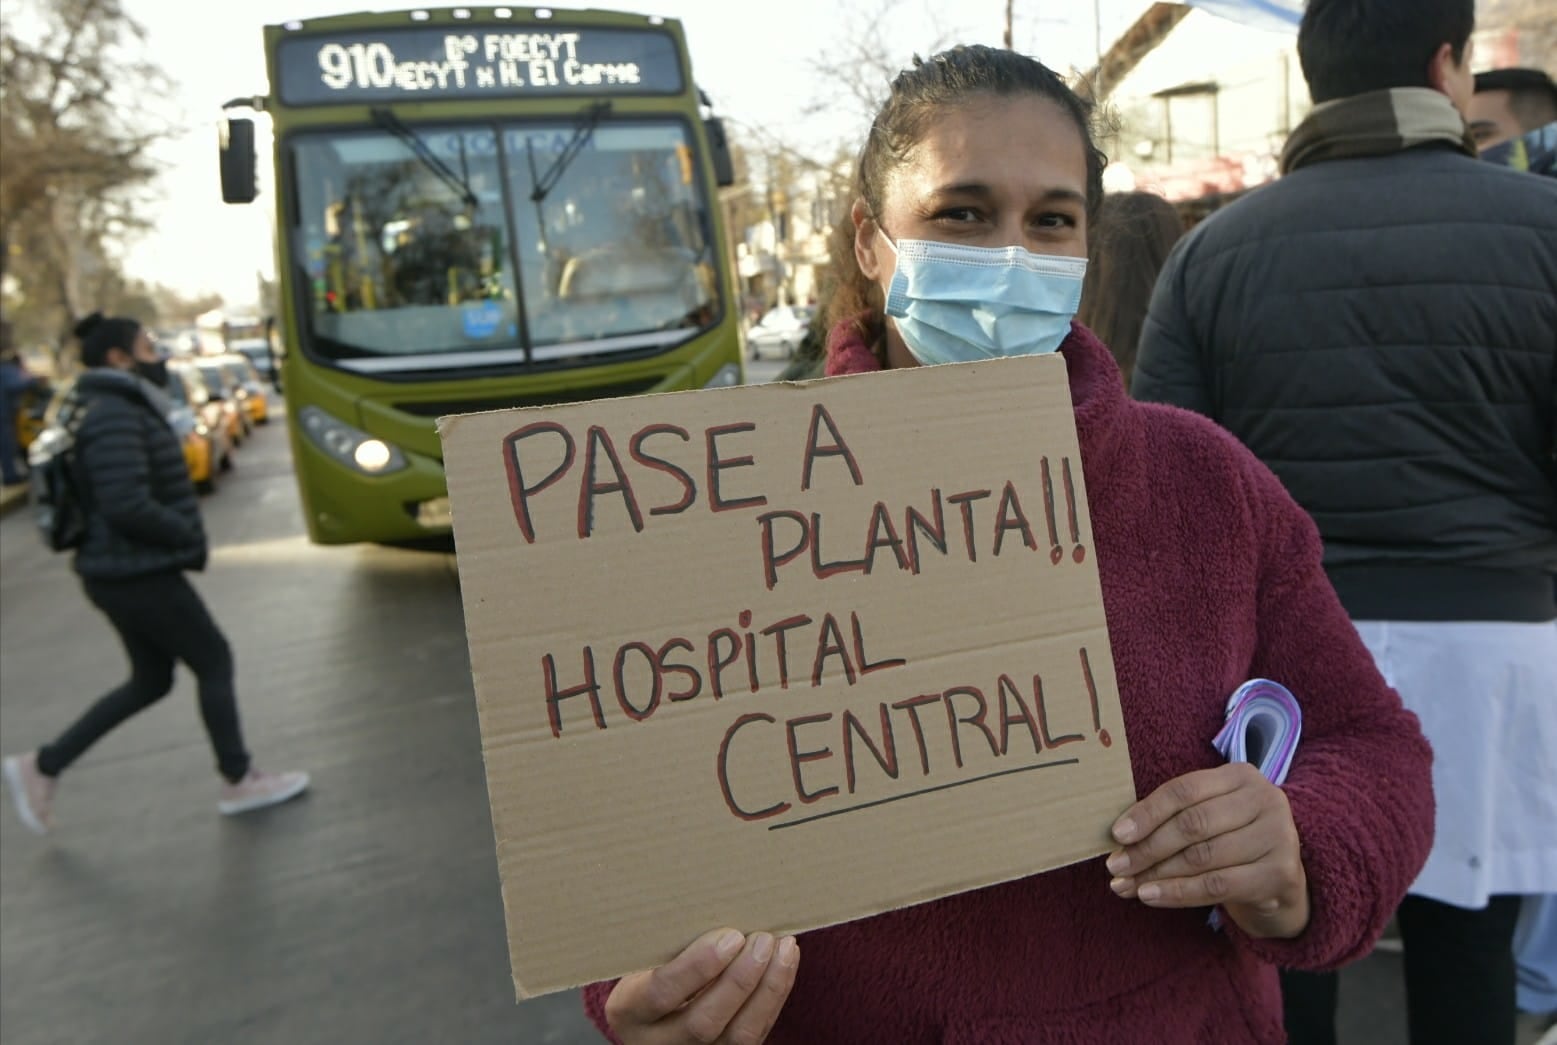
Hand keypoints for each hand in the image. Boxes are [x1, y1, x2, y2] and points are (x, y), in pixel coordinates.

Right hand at [605, 928, 799, 1043]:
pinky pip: (756, 1034)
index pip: (662, 993)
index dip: (698, 966)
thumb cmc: (651, 966)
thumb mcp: (644, 957)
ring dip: (769, 989)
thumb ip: (672, 942)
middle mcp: (657, 1042)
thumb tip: (719, 900)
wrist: (654, 1012)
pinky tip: (785, 963)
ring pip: (738, 1036)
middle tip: (763, 940)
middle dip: (740, 979)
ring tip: (784, 948)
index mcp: (630, 1010)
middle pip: (703, 1022)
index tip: (730, 936)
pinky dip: (775, 997)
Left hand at [1106, 762, 1309, 938]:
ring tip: (1126, 886)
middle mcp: (1265, 799)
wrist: (1280, 879)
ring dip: (1157, 874)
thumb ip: (1172, 818)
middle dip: (1148, 847)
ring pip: (1202, 857)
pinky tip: (1150, 896)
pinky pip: (1217, 885)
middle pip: (1192, 823)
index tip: (1117, 835)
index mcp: (1240, 776)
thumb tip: (1119, 837)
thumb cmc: (1230, 840)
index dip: (1147, 812)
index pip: (1184, 790)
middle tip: (1116, 866)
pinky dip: (1178, 893)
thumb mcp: (1208, 816)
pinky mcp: (1280, 873)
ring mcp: (1278, 836)